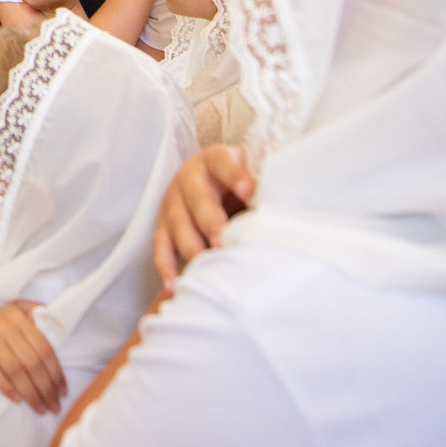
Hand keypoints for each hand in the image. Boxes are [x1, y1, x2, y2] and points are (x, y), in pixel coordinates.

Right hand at [0, 301, 66, 411]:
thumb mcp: (17, 311)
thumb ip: (37, 315)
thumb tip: (60, 329)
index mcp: (20, 318)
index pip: (44, 349)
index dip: (56, 373)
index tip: (63, 392)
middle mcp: (5, 326)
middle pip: (31, 362)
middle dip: (46, 388)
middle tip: (54, 406)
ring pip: (15, 370)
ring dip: (30, 393)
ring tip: (40, 409)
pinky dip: (6, 388)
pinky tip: (17, 400)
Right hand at [153, 144, 254, 289]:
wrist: (208, 182)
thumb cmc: (238, 184)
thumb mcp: (249, 175)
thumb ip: (261, 187)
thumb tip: (284, 208)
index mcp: (214, 161)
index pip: (223, 163)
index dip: (235, 176)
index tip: (249, 191)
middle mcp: (189, 180)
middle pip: (198, 199)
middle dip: (211, 222)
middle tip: (223, 243)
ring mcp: (172, 204)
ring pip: (178, 226)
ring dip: (192, 248)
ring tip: (205, 268)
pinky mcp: (163, 227)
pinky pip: (161, 248)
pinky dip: (167, 268)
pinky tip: (176, 286)